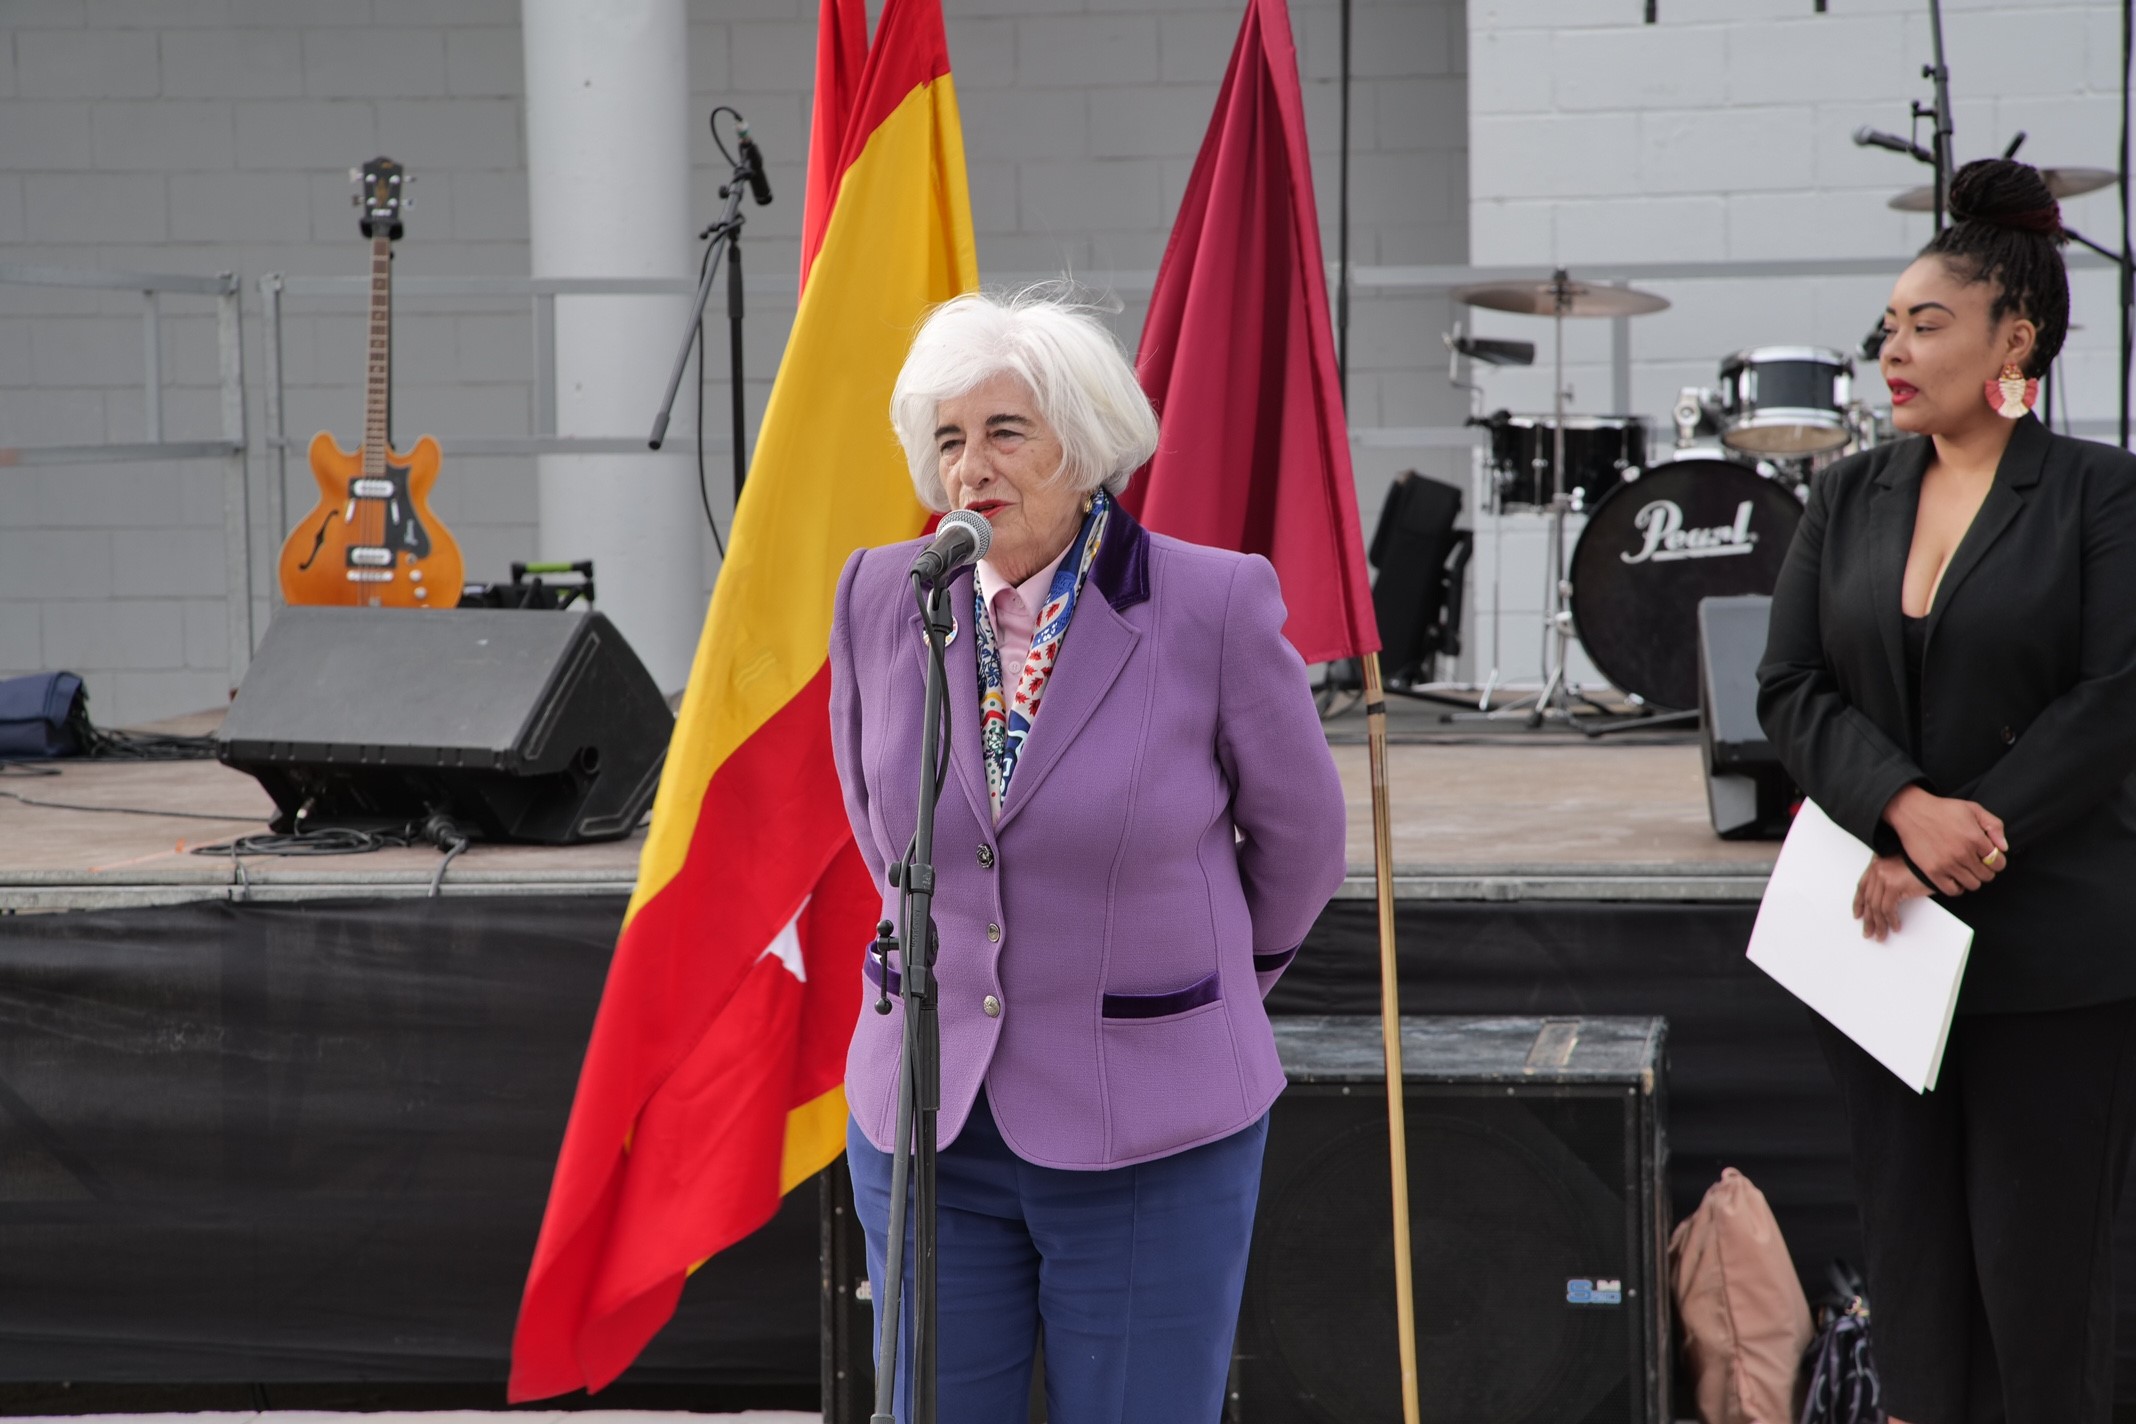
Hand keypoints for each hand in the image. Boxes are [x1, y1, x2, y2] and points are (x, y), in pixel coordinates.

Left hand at [1854, 854, 1933, 941]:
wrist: (1937, 863)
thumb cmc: (1922, 866)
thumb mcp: (1899, 871)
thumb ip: (1887, 880)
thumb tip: (1878, 902)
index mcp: (1876, 864)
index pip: (1862, 887)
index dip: (1858, 903)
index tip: (1858, 914)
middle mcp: (1877, 869)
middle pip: (1868, 899)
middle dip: (1868, 919)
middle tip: (1868, 932)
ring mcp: (1884, 877)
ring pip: (1876, 907)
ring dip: (1879, 924)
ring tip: (1881, 935)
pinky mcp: (1894, 885)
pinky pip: (1888, 909)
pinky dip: (1891, 920)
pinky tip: (1894, 927)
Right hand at [1882, 786, 2009, 895]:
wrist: (1911, 812)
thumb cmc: (1942, 809)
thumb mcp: (1973, 809)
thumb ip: (1994, 826)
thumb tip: (2003, 847)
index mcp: (1975, 838)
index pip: (1998, 862)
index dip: (1997, 861)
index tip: (1990, 858)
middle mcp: (1962, 853)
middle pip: (1987, 876)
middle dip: (1986, 870)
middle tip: (1978, 863)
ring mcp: (1947, 864)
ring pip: (1972, 885)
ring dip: (1973, 879)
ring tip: (1967, 870)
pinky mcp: (1932, 871)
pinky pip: (1953, 890)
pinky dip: (1957, 888)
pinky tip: (1955, 878)